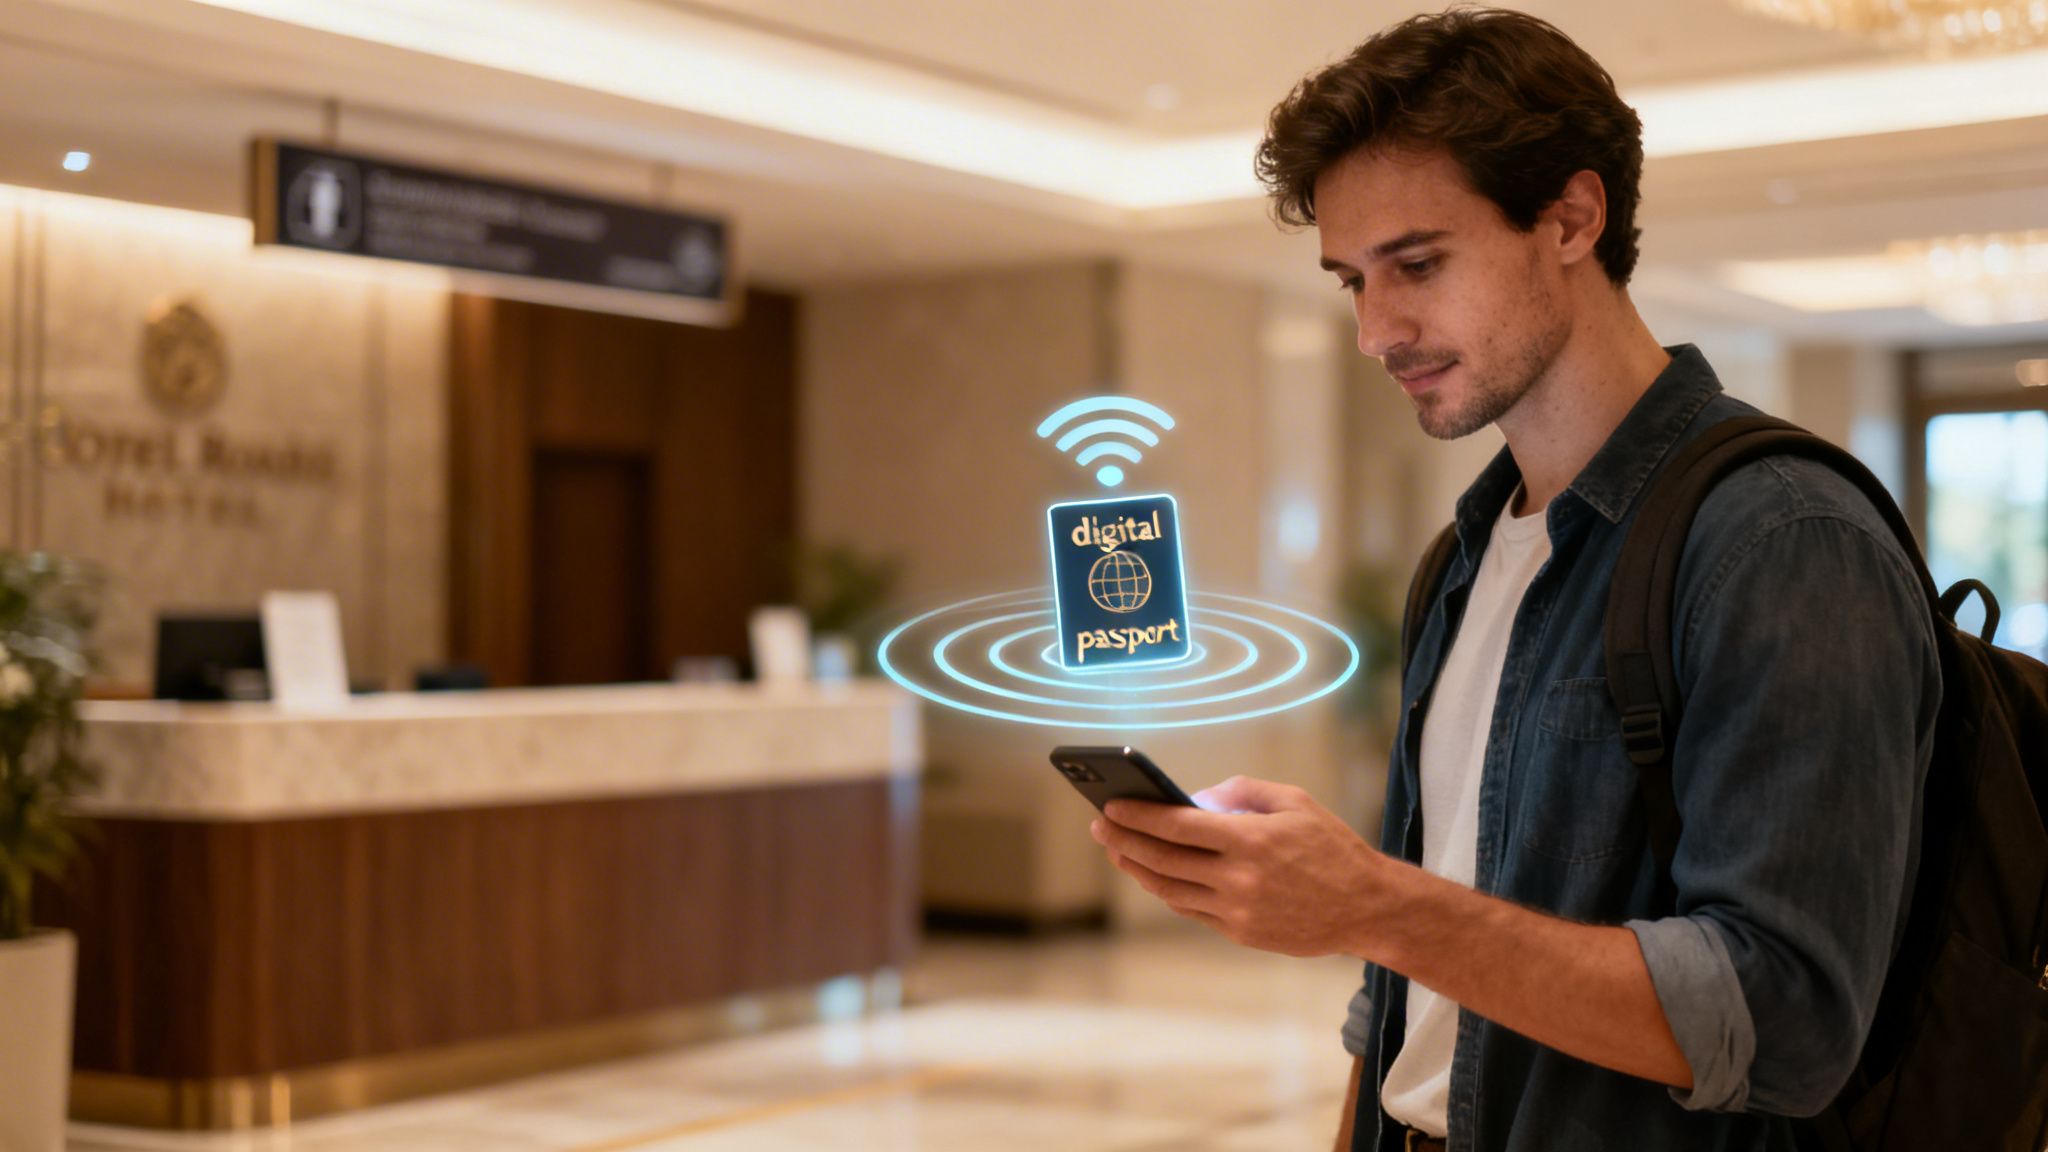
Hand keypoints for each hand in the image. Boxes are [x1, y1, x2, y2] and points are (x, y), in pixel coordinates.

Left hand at [1090, 776, 1387, 957]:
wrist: (1368, 907)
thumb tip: (1196, 798)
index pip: (1177, 825)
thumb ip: (1243, 792)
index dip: (1137, 815)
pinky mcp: (1242, 934)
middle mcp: (1239, 878)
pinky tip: (1155, 876)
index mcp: (1251, 839)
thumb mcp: (1295, 802)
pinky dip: (1169, 891)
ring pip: (1171, 889)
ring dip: (1139, 869)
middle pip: (1164, 859)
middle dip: (1124, 841)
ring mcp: (1238, 911)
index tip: (1110, 805)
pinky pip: (1192, 910)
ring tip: (1119, 851)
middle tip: (1101, 827)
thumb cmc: (1332, 847)